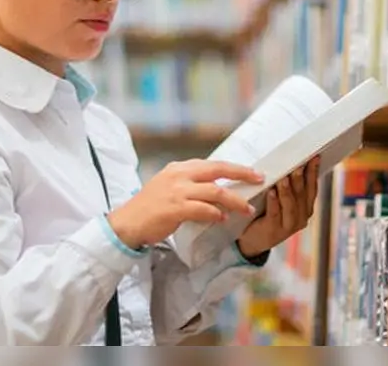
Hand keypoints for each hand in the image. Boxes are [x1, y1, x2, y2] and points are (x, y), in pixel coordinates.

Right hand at [106, 159, 263, 249]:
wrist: (127, 222)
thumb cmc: (150, 207)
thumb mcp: (170, 187)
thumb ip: (191, 185)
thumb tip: (216, 189)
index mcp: (179, 168)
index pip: (213, 164)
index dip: (235, 167)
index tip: (253, 172)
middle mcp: (179, 175)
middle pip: (218, 170)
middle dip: (241, 174)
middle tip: (259, 179)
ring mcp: (177, 191)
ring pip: (215, 192)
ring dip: (234, 201)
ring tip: (247, 208)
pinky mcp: (175, 208)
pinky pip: (202, 209)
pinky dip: (215, 214)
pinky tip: (222, 219)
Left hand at [235, 155, 319, 258]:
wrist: (253, 240)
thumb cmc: (267, 214)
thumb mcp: (282, 200)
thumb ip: (288, 186)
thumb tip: (289, 162)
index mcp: (306, 208)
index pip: (312, 187)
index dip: (313, 172)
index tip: (313, 157)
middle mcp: (301, 217)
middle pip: (302, 194)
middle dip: (300, 177)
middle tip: (298, 163)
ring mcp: (289, 225)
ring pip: (290, 204)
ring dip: (287, 189)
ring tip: (284, 176)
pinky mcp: (274, 230)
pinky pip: (275, 214)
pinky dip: (273, 202)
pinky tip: (271, 192)